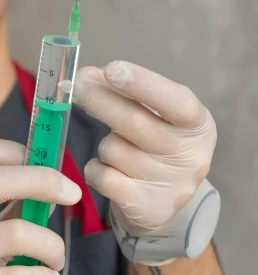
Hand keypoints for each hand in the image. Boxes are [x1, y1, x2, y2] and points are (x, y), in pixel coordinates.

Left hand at [73, 60, 216, 236]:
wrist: (166, 203)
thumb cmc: (157, 146)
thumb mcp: (156, 116)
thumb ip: (125, 92)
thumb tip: (86, 74)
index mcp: (197, 126)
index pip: (175, 101)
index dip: (143, 84)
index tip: (112, 69)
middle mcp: (188, 155)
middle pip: (134, 122)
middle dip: (99, 100)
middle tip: (76, 85)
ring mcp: (167, 184)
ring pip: (113, 149)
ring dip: (104, 144)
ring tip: (117, 151)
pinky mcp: (144, 206)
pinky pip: (101, 176)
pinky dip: (95, 168)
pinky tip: (108, 170)